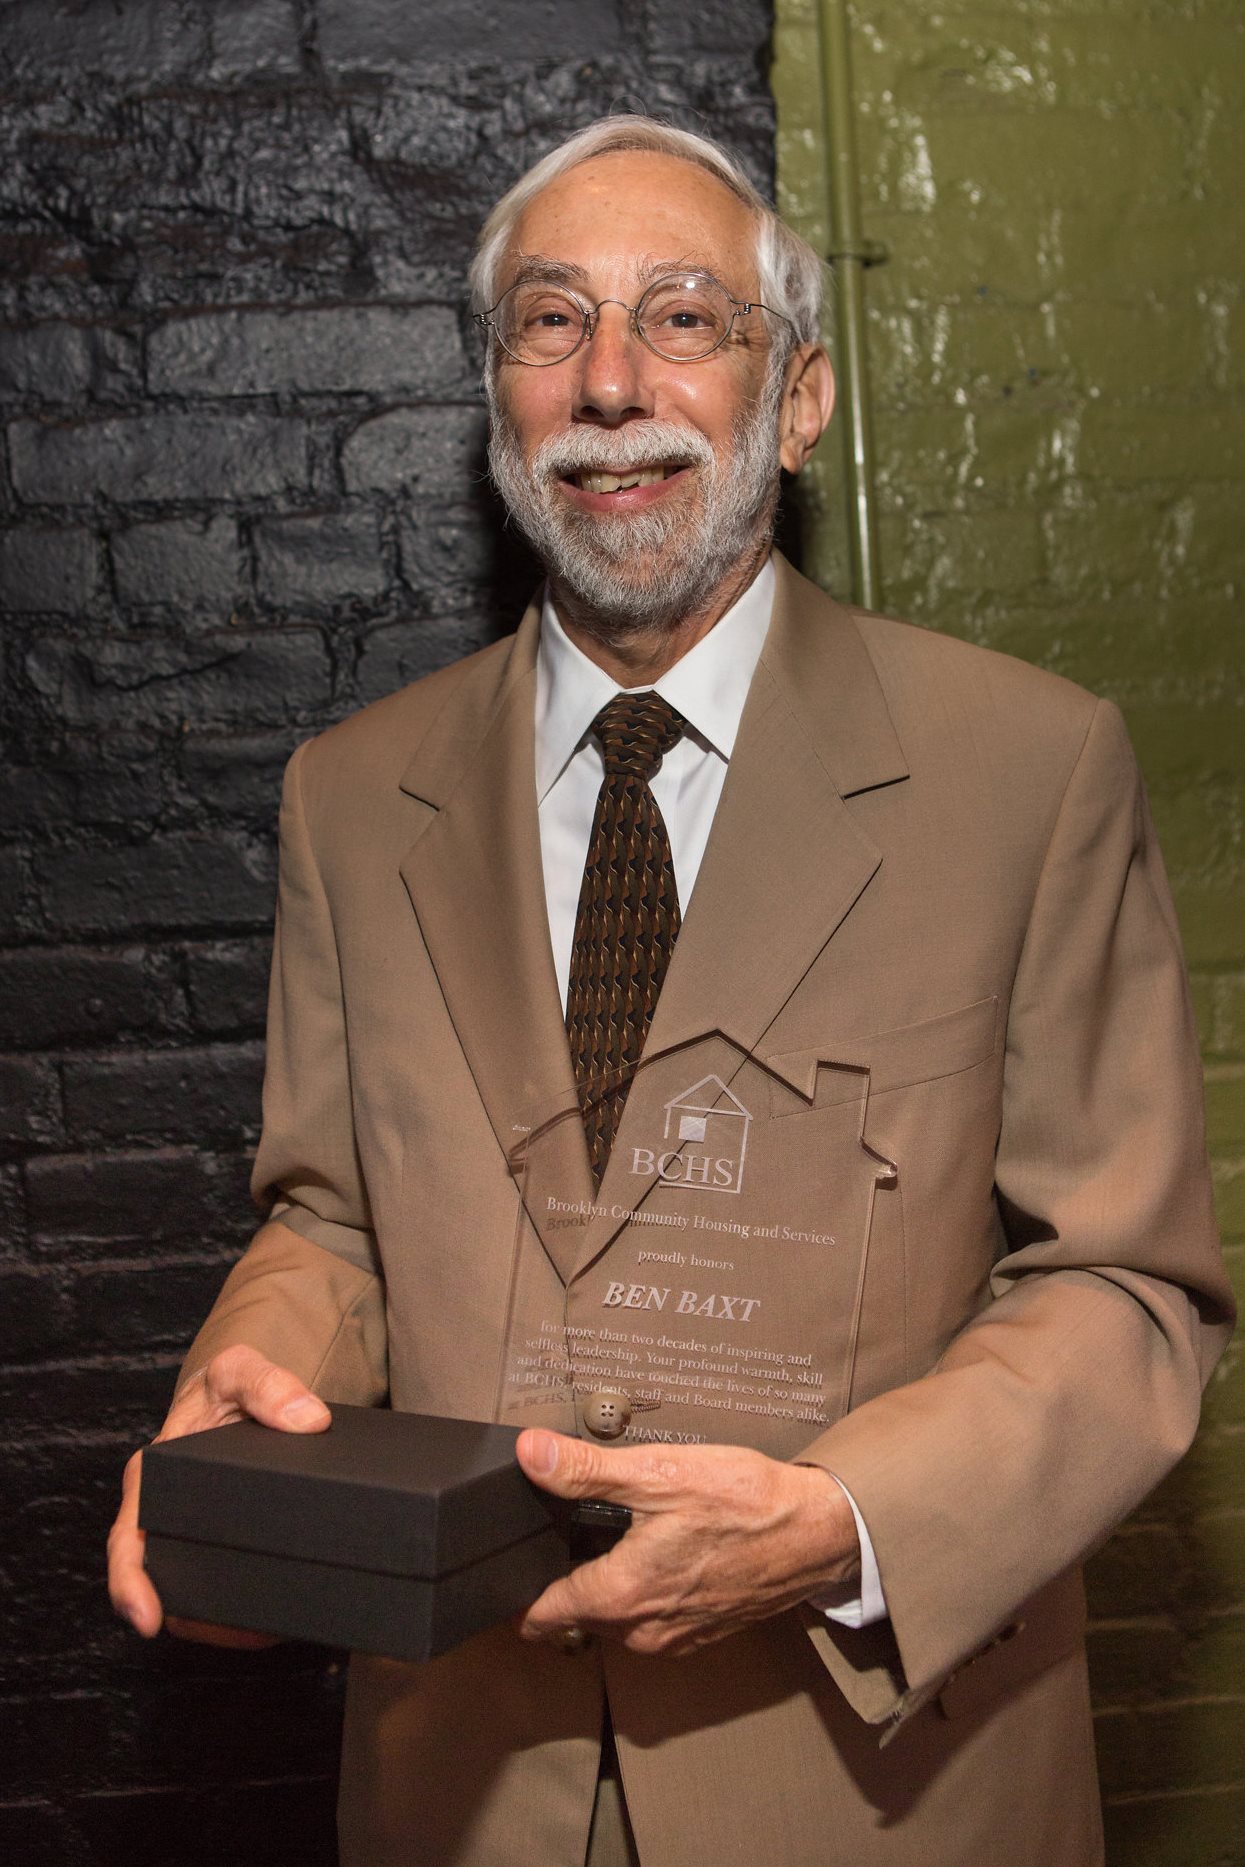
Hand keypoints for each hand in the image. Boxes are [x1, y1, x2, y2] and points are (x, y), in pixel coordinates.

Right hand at [107, 1344, 330, 1645]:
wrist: (241, 1391)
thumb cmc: (228, 1385)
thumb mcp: (241, 1370)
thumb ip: (269, 1385)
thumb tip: (307, 1420)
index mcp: (152, 1475)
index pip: (127, 1540)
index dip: (131, 1584)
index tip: (148, 1619)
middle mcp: (163, 1513)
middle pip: (165, 1582)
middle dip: (198, 1618)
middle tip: (250, 1632)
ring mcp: (192, 1533)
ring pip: (197, 1596)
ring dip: (229, 1621)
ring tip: (275, 1628)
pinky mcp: (222, 1543)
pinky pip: (229, 1585)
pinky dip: (251, 1608)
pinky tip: (282, 1616)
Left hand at [514, 1430, 860, 1656]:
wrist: (815, 1532)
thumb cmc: (743, 1500)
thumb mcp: (656, 1472)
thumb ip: (585, 1469)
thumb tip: (530, 1453)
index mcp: (620, 1597)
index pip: (541, 1615)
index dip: (520, 1589)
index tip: (514, 1560)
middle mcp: (641, 1632)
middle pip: (575, 1616)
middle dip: (566, 1579)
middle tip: (569, 1530)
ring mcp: (673, 1639)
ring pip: (613, 1621)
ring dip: (607, 1586)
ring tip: (615, 1536)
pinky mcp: (700, 1634)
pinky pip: (650, 1621)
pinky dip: (644, 1593)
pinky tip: (659, 1551)